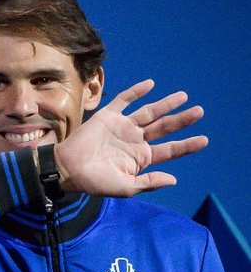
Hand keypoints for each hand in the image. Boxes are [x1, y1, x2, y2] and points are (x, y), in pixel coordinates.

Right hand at [54, 79, 206, 196]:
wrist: (68, 168)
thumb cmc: (95, 182)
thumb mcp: (125, 187)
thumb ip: (149, 183)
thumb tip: (174, 179)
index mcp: (141, 158)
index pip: (169, 149)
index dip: (186, 145)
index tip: (204, 140)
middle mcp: (135, 140)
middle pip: (164, 127)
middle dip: (181, 120)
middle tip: (200, 112)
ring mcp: (122, 127)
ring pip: (149, 112)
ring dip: (166, 104)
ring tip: (183, 97)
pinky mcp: (108, 117)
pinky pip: (124, 100)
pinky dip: (136, 92)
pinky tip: (150, 85)